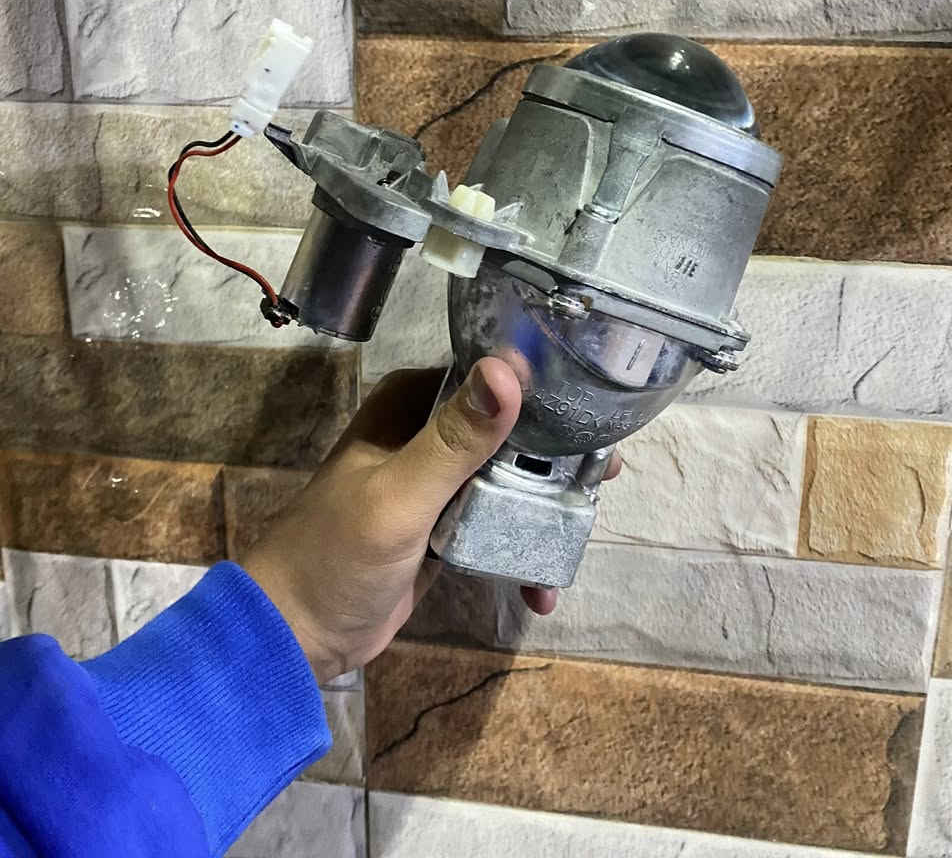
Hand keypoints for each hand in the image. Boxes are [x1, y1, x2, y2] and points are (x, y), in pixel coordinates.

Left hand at [242, 360, 618, 683]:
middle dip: (556, 458)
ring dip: (544, 508)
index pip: (489, 376)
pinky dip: (520, 552)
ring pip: (510, 479)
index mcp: (410, 404)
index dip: (544, 391)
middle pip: (510, 429)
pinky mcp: (445, 529)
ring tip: (580, 536)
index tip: (598, 413)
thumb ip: (455, 439)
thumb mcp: (400, 495)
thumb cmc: (336, 556)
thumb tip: (509, 368)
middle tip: (604, 477)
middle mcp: (427, 432)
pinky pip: (496, 526)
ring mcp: (438, 483)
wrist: (296, 635)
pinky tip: (541, 589)